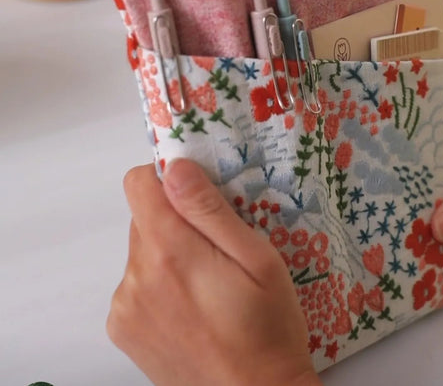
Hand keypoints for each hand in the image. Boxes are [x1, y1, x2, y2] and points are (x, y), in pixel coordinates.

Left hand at [107, 159, 321, 385]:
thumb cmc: (268, 327)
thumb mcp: (258, 259)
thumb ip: (210, 211)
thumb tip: (175, 167)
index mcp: (170, 251)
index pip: (139, 184)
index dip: (166, 178)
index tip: (196, 192)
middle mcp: (135, 276)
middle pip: (144, 218)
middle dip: (178, 220)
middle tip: (217, 247)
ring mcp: (124, 305)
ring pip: (142, 250)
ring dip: (169, 253)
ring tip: (208, 282)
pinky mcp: (122, 327)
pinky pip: (136, 282)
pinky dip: (159, 283)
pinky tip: (191, 305)